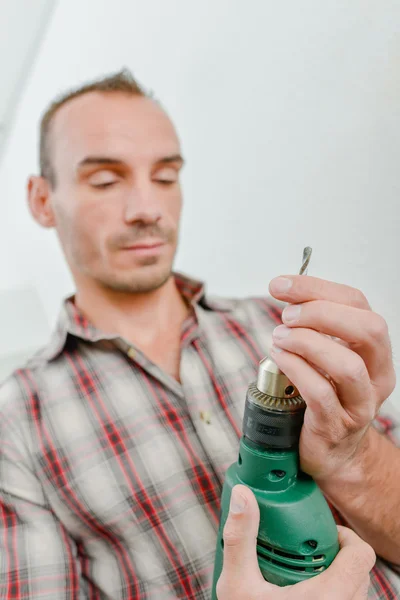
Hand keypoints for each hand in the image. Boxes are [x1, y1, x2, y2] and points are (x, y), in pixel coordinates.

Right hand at [216, 485, 375, 599]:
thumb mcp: (238, 585)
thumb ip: (240, 538)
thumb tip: (243, 495)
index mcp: (329, 598)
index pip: (361, 554)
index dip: (345, 536)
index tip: (320, 532)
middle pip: (358, 571)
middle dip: (335, 555)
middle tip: (306, 551)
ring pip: (353, 592)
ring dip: (333, 578)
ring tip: (302, 575)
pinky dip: (329, 596)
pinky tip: (300, 596)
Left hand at [267, 275, 395, 481]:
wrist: (332, 451)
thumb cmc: (326, 395)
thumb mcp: (325, 356)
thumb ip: (314, 327)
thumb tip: (286, 294)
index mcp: (373, 348)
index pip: (358, 304)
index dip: (317, 288)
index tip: (281, 285)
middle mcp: (376, 374)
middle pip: (368, 329)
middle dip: (321, 312)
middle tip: (286, 316)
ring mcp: (360, 403)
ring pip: (347, 365)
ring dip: (306, 342)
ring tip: (279, 337)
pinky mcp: (337, 426)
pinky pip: (320, 393)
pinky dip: (296, 369)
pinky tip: (278, 358)